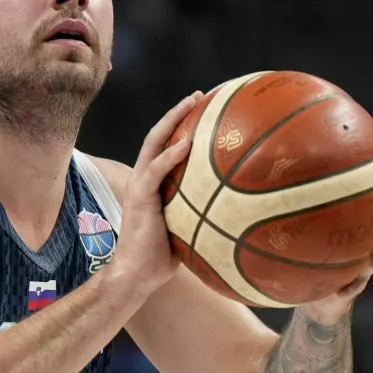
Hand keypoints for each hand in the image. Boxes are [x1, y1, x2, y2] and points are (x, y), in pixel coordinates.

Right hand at [109, 91, 202, 294]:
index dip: (180, 126)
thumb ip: (200, 211)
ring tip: (191, 104)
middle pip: (158, 136)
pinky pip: (155, 172)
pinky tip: (186, 143)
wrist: (136, 275)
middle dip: (177, 114)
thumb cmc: (161, 257)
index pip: (165, 147)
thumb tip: (235, 209)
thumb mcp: (185, 228)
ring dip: (172, 122)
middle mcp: (144, 179)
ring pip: (153, 144)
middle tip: (198, 97)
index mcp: (153, 184)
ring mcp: (140, 187)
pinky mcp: (140, 199)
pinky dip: (170, 156)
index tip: (202, 110)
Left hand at [302, 178, 372, 323]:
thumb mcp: (307, 225)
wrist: (315, 293)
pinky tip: (342, 290)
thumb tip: (286, 170)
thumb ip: (302, 202)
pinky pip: (353, 289)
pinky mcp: (350, 288)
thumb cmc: (311, 251)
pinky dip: (349, 289)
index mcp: (361, 228)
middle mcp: (367, 246)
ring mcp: (362, 268)